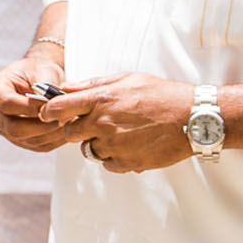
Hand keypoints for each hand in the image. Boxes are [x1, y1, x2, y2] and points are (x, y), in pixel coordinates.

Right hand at [0, 55, 77, 152]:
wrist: (38, 77)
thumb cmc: (37, 70)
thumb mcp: (41, 69)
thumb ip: (45, 85)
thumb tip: (51, 103)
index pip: (7, 104)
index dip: (29, 107)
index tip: (50, 104)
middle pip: (13, 128)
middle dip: (41, 125)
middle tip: (62, 117)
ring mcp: (5, 128)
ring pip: (27, 140)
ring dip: (50, 133)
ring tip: (68, 121)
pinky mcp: (19, 139)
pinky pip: (37, 146)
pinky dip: (54, 140)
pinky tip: (66, 129)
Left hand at [39, 72, 194, 172]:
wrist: (193, 118)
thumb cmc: (160, 94)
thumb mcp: (126, 78)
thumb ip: (93, 84)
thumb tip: (65, 88)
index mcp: (101, 99)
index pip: (59, 108)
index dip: (49, 112)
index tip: (48, 114)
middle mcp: (104, 123)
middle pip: (70, 134)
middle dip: (76, 130)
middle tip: (92, 125)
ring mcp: (115, 145)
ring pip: (90, 150)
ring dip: (98, 144)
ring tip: (120, 134)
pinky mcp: (128, 162)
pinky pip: (108, 164)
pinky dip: (115, 157)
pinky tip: (132, 145)